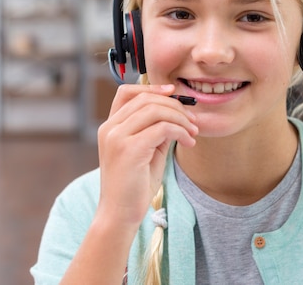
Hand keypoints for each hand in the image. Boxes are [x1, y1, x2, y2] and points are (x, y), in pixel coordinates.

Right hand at [96, 84, 197, 228]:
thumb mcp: (146, 151)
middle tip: (192, 120)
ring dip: (180, 118)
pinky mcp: (129, 149)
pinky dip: (180, 131)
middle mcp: (110, 128)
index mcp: (110, 127)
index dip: (151, 87)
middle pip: (145, 99)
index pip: (127, 92)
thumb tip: (177, 114)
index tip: (173, 92)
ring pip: (155, 110)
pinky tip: (187, 142)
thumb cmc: (134, 186)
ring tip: (192, 133)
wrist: (120, 214)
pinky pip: (162, 128)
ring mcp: (117, 137)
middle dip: (174, 105)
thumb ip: (156, 131)